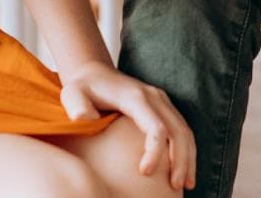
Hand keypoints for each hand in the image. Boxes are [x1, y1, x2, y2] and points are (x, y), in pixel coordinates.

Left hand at [59, 62, 195, 190]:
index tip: (146, 173)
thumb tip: (84, 118)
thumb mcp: (72, 93)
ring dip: (188, 158)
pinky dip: (187, 151)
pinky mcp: (163, 108)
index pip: (155, 126)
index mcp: (135, 97)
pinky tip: (184, 172)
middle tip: (175, 187)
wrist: (95, 74)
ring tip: (186, 185)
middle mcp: (154, 97)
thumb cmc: (82, 88)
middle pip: (177, 130)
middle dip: (180, 160)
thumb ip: (76, 104)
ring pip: (184, 131)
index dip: (155, 151)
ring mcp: (161, 101)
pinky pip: (181, 130)